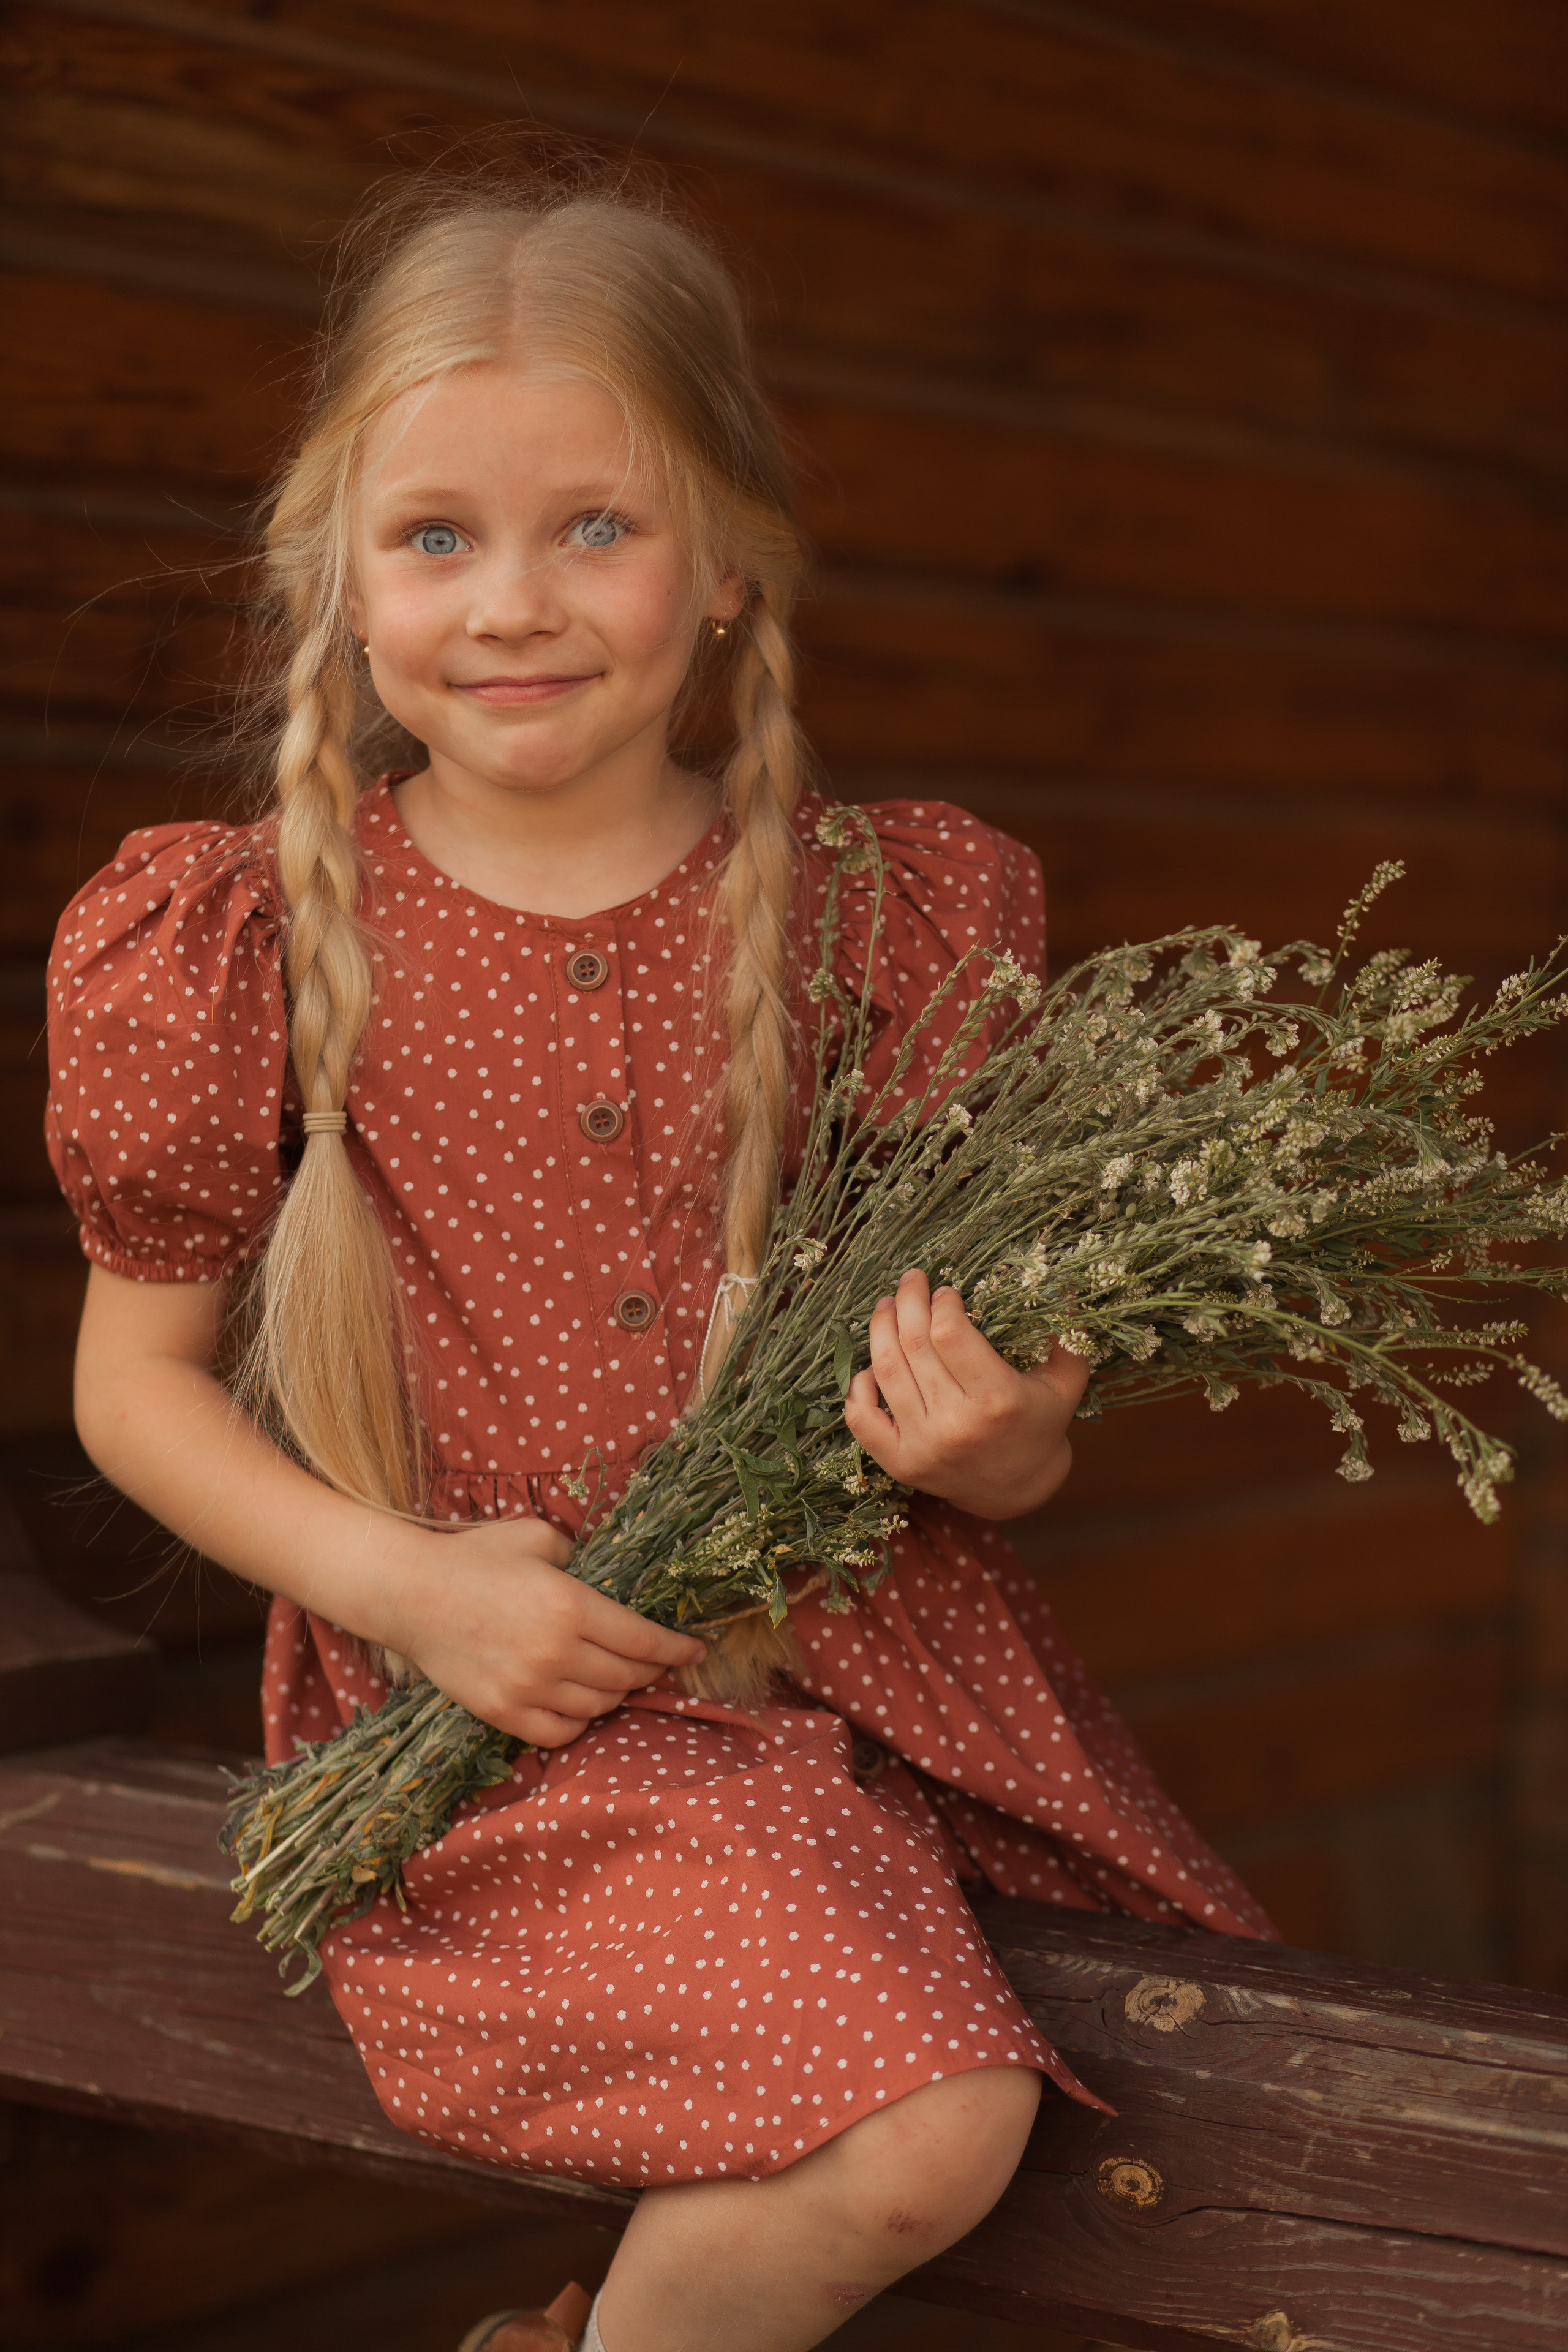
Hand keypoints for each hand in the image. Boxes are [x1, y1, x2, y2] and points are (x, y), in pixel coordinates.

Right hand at [386, 1515, 705, 1747]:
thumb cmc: (476, 1557)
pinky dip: (579, 1721)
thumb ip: (582, 1555)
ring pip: (597, 1707)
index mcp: (570, 1606)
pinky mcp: (500, 1711)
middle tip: (656, 1661)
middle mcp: (554, 1653)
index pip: (643, 1641)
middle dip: (650, 1671)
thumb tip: (611, 1575)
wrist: (410, 1592)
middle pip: (625, 1677)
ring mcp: (527, 1688)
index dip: (676, 1649)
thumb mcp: (538, 1538)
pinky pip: (559, 1732)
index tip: (695, 1650)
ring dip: (616, 1695)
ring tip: (617, 1678)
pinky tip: (580, 1703)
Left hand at [843, 1268, 1089, 1518]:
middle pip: (914, 1344)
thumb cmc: (1041, 1422)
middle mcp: (957, 1424)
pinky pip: (861, 1418)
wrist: (1019, 1487)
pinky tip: (871, 1364)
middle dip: (907, 1301)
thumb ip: (1067, 1334)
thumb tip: (1066, 1286)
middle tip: (910, 1281)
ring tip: (887, 1306)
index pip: (950, 1333)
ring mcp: (924, 1446)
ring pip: (885, 1371)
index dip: (942, 1303)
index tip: (946, 1292)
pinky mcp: (900, 1463)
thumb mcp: (1066, 1380)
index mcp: (998, 1399)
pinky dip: (858, 1385)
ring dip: (880, 1329)